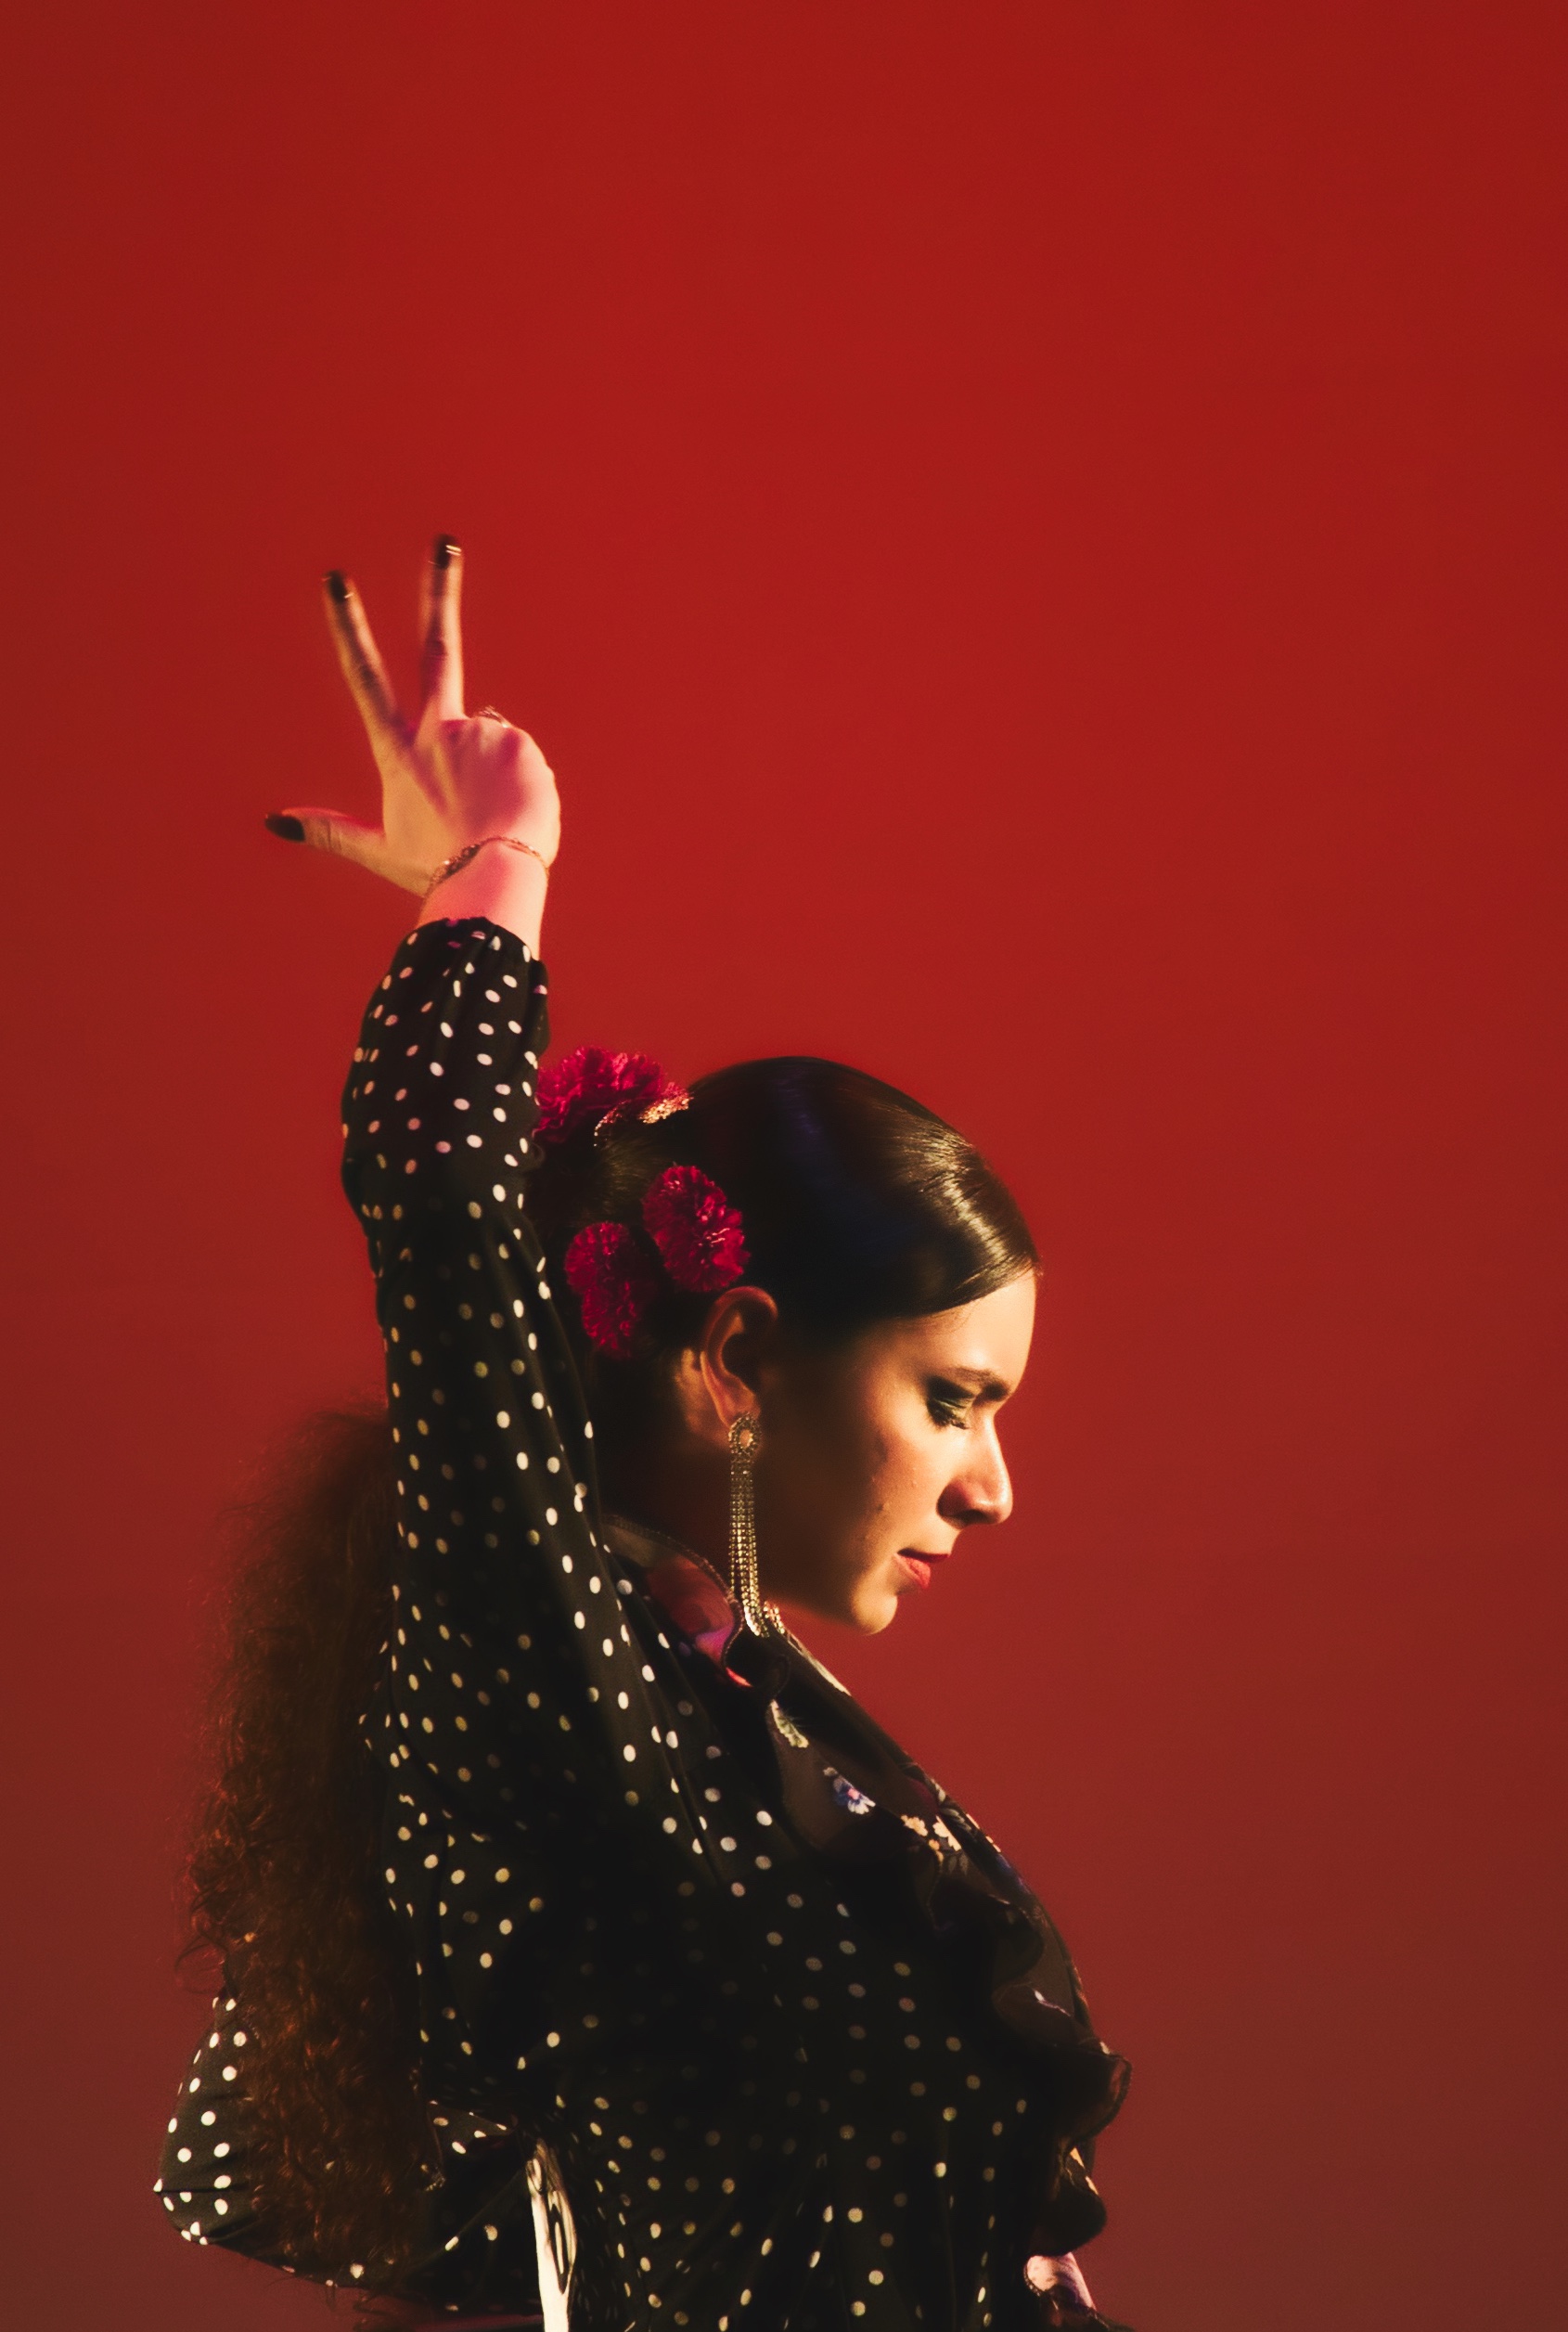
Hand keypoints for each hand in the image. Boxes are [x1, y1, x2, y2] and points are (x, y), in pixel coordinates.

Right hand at [268, 537, 559, 898]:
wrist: (493, 880)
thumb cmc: (435, 870)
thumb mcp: (380, 850)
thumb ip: (331, 831)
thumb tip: (274, 821)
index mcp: (399, 752)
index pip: (366, 678)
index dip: (348, 627)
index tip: (338, 583)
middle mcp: (438, 732)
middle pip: (438, 648)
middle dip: (438, 590)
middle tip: (444, 543)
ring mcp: (482, 734)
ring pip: (489, 734)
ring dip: (490, 768)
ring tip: (488, 814)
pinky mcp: (519, 744)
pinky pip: (520, 754)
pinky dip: (518, 779)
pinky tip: (511, 809)